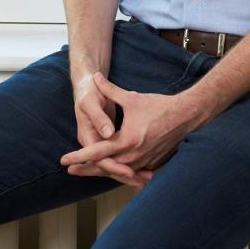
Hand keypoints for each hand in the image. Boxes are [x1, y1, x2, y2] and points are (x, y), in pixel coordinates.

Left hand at [61, 74, 197, 180]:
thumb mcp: (132, 98)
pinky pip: (130, 170)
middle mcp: (133, 156)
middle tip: (70, 170)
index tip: (64, 160)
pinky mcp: (150, 163)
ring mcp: (143, 162)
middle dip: (86, 169)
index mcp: (126, 141)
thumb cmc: (159, 106)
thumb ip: (110, 89)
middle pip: (104, 167)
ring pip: (117, 171)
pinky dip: (118, 171)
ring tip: (87, 171)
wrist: (185, 116)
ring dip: (101, 171)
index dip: (79, 156)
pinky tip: (112, 171)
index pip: (96, 152)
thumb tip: (94, 77)